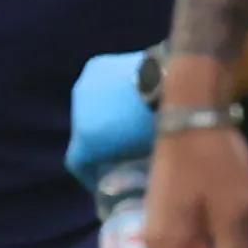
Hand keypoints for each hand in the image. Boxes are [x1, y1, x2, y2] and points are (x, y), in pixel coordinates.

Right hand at [65, 50, 156, 185]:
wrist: (169, 80)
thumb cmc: (162, 125)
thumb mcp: (145, 156)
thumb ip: (131, 167)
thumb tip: (138, 174)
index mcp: (86, 138)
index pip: (77, 163)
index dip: (89, 175)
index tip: (104, 181)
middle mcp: (78, 110)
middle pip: (82, 134)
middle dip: (98, 144)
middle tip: (120, 150)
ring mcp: (85, 85)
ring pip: (88, 109)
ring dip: (102, 117)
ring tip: (126, 121)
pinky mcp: (96, 66)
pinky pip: (97, 88)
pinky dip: (109, 95)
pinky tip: (128, 97)